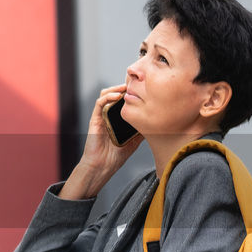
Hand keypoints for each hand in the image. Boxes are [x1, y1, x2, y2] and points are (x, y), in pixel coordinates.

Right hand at [59, 86, 142, 200]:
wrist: (102, 166)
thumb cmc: (115, 157)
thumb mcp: (134, 142)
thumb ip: (141, 131)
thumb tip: (156, 123)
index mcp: (117, 119)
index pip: (123, 100)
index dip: (131, 93)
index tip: (143, 89)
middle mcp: (108, 115)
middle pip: (115, 94)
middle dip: (125, 87)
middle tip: (136, 84)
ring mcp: (101, 116)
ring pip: (105, 95)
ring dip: (115, 88)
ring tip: (126, 87)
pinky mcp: (95, 119)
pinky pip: (99, 103)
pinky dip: (108, 97)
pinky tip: (117, 96)